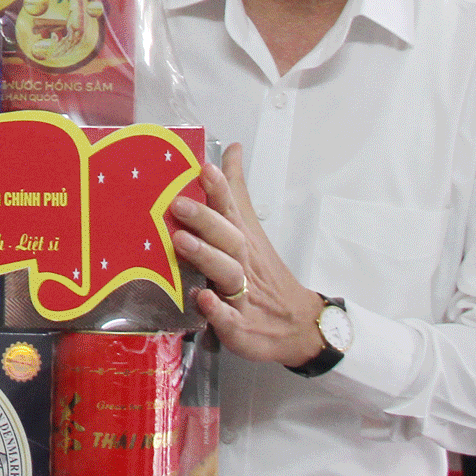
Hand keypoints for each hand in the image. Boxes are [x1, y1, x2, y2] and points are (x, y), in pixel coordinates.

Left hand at [170, 146, 325, 366]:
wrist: (297, 324)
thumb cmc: (261, 271)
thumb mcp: (249, 228)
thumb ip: (235, 191)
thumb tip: (231, 148)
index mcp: (242, 239)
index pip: (231, 210)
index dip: (219, 189)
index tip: (204, 168)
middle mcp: (242, 263)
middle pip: (228, 238)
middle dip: (205, 220)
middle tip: (177, 204)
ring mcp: (243, 295)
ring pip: (227, 273)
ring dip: (206, 257)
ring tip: (182, 242)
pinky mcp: (241, 326)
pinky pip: (229, 319)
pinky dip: (217, 311)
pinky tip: (202, 300)